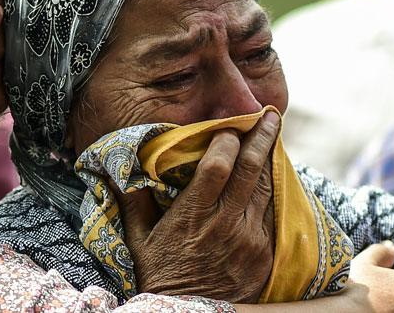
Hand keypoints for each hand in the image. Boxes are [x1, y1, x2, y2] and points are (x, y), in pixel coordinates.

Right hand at [120, 110, 279, 302]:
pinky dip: (274, 192)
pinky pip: (275, 215)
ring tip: (272, 137)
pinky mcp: (265, 256)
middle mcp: (225, 225)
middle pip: (251, 171)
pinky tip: (273, 177)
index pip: (217, 167)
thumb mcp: (137, 241)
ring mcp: (250, 241)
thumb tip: (119, 170)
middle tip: (268, 115)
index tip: (229, 127)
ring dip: (270, 162)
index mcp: (193, 217)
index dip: (227, 142)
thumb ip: (132, 202)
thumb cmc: (158, 277)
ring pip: (267, 190)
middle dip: (260, 138)